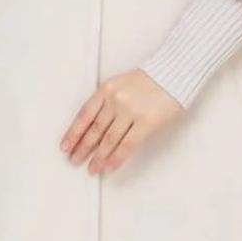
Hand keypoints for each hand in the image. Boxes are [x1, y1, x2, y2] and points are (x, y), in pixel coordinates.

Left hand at [59, 69, 184, 174]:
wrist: (175, 72)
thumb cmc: (151, 79)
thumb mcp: (122, 84)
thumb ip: (108, 102)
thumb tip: (97, 130)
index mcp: (106, 89)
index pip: (84, 115)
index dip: (73, 133)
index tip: (65, 146)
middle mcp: (115, 100)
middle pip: (94, 129)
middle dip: (82, 147)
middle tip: (74, 160)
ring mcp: (130, 111)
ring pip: (108, 140)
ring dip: (98, 157)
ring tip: (91, 168)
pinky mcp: (146, 122)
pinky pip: (127, 145)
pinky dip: (116, 158)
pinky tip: (109, 166)